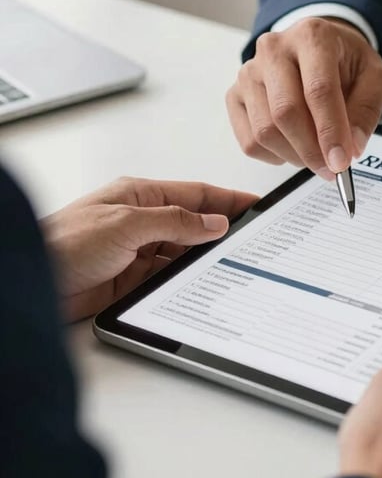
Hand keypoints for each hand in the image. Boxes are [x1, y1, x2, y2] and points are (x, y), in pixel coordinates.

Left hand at [41, 177, 256, 321]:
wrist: (30, 280)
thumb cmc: (63, 242)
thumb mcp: (127, 224)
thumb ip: (175, 222)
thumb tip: (213, 223)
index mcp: (140, 195)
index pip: (196, 194)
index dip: (228, 199)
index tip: (255, 204)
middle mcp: (141, 221)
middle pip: (193, 224)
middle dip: (222, 230)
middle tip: (253, 238)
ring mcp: (137, 251)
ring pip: (183, 253)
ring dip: (203, 258)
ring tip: (233, 262)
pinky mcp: (130, 280)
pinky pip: (168, 278)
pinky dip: (185, 280)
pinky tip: (201, 283)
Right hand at [227, 18, 381, 178]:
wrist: (317, 50)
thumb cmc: (345, 63)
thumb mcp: (374, 78)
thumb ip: (367, 110)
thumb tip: (352, 146)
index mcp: (312, 36)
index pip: (318, 89)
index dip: (330, 130)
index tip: (341, 161)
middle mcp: (274, 49)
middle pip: (285, 112)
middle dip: (311, 150)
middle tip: (332, 168)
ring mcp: (249, 72)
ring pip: (265, 130)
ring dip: (295, 155)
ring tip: (316, 154)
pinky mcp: (235, 94)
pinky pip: (249, 140)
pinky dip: (275, 155)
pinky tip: (294, 146)